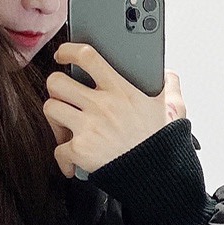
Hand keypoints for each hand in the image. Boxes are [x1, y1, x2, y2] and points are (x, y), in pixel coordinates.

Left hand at [43, 45, 186, 178]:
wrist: (157, 174)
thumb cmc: (162, 142)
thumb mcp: (172, 107)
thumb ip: (169, 86)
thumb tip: (167, 75)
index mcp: (120, 89)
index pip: (86, 56)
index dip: (68, 50)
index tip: (63, 55)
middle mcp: (101, 105)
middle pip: (56, 82)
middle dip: (56, 88)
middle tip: (64, 97)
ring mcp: (89, 127)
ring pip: (51, 109)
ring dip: (56, 119)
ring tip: (67, 127)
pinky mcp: (81, 150)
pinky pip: (58, 149)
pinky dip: (63, 158)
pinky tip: (73, 162)